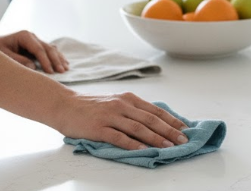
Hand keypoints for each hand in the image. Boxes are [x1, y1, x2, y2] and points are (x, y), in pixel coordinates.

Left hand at [0, 30, 68, 72]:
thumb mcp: (3, 55)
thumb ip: (18, 61)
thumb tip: (33, 67)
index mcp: (25, 36)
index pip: (39, 49)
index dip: (46, 61)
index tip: (50, 72)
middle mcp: (33, 36)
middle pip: (48, 48)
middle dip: (55, 60)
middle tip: (61, 71)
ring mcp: (36, 40)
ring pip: (51, 48)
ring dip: (59, 58)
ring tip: (65, 69)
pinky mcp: (37, 45)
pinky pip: (49, 51)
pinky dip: (57, 57)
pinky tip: (64, 63)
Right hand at [56, 92, 189, 149]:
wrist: (65, 105)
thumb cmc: (92, 106)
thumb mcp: (116, 102)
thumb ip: (134, 111)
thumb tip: (156, 122)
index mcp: (129, 99)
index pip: (155, 110)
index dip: (172, 120)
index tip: (185, 128)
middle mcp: (122, 105)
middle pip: (150, 119)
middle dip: (169, 131)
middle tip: (183, 140)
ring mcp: (110, 116)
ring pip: (138, 128)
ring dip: (155, 138)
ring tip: (168, 147)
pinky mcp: (99, 127)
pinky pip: (119, 137)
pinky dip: (132, 144)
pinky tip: (143, 150)